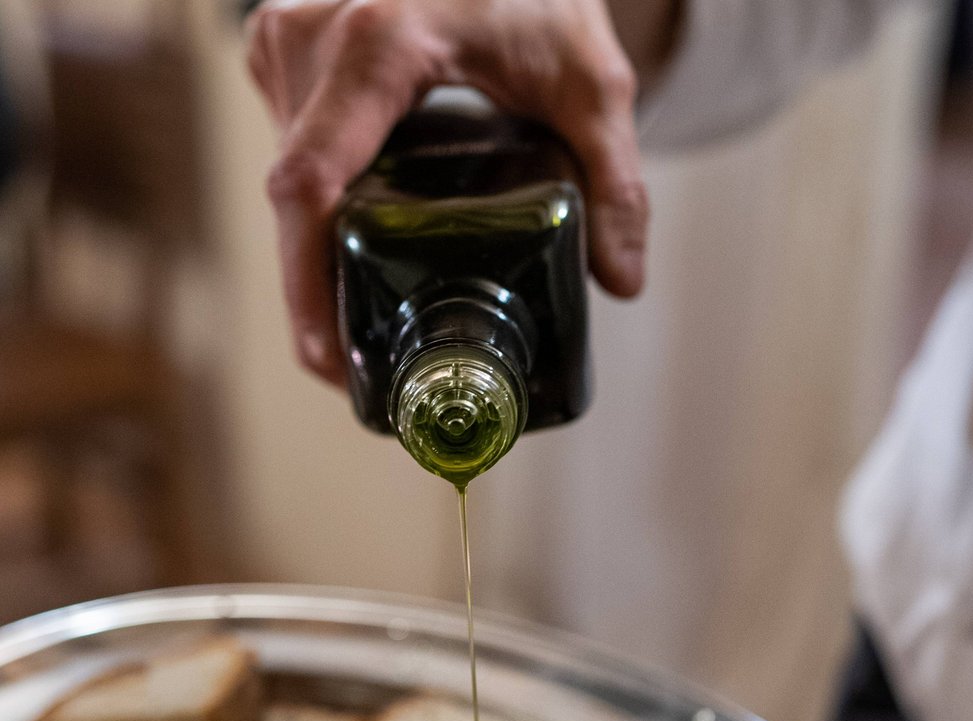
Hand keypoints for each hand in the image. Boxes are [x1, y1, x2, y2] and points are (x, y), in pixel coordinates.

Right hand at [247, 0, 650, 384]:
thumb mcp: (590, 80)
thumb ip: (614, 180)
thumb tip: (621, 281)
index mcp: (377, 44)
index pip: (313, 185)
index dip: (307, 284)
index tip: (328, 359)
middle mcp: (312, 38)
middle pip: (296, 200)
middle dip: (317, 294)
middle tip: (359, 369)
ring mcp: (289, 39)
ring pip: (288, 179)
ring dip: (315, 255)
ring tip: (358, 326)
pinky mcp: (289, 50)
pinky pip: (293, 149)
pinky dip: (319, 210)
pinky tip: (357, 251)